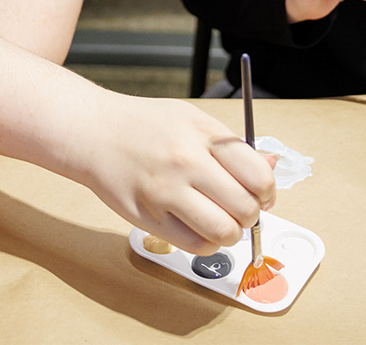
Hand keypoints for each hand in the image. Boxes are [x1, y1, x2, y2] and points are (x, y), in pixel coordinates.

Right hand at [80, 94, 276, 255]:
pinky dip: (208, 244)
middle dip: (251, 215)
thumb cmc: (145, 125)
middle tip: (241, 209)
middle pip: (245, 207)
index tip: (261, 194)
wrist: (94, 132)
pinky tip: (200, 228)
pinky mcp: (148, 218)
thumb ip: (232, 146)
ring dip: (231, 233)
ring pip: (223, 232)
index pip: (258, 175)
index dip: (267, 192)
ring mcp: (165, 192)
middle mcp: (186, 162)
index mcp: (203, 134)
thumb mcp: (193, 119)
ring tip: (222, 221)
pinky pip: (195, 246)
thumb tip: (271, 166)